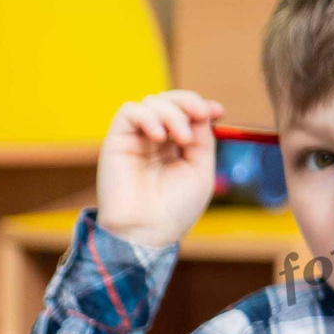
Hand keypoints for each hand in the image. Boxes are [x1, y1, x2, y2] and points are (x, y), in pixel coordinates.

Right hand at [97, 90, 222, 249]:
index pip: (186, 113)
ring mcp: (135, 140)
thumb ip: (203, 138)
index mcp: (174, 149)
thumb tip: (204, 112)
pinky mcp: (116, 141)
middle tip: (201, 115)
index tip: (217, 112)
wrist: (147, 232)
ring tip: (181, 138)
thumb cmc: (174, 210)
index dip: (200, 105)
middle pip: (169, 101)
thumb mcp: (201, 170)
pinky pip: (129, 111)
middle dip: (188, 102)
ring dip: (172, 113)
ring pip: (151, 102)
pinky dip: (148, 116)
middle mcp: (153, 142)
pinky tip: (160, 137)